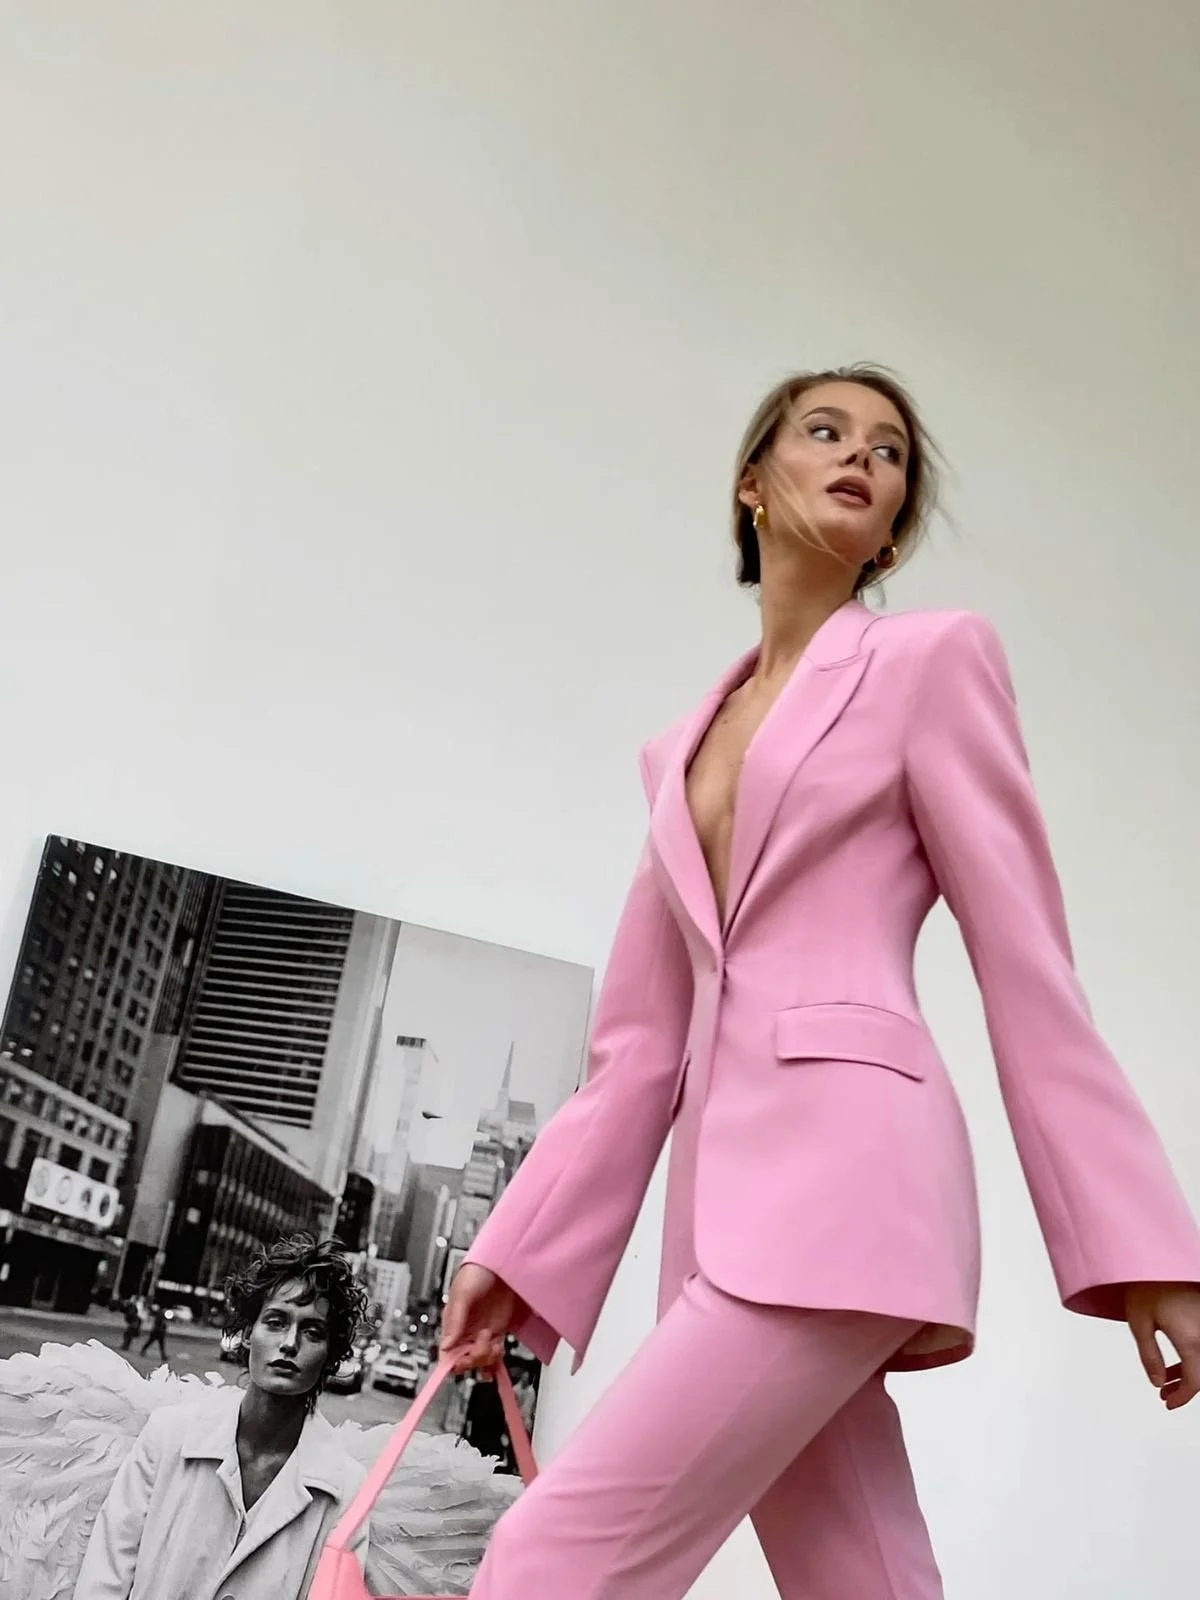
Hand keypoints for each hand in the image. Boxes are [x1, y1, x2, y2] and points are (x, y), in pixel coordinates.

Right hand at [439, 1264, 519, 1372]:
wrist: (502, 1262)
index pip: (447, 1353)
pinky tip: (499, 1357)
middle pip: (465, 1360)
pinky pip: (495, 1354)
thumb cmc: (477, 1272)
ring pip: (481, 1360)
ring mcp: (482, 1332)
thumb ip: (455, 1321)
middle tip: (483, 1344)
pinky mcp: (498, 1331)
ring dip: (488, 1358)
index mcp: (452, 1325)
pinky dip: (497, 1360)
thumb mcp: (463, 1294)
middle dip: (475, 1358)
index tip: (462, 1364)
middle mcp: (466, 1332)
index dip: (453, 1363)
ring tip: (495, 1344)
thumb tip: (445, 1346)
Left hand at [1125, 1282, 1199, 1409]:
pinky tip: (1175, 1363)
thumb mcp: (1140, 1322)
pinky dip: (1192, 1358)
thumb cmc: (1147, 1284)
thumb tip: (1157, 1382)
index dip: (1183, 1398)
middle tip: (1166, 1395)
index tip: (1168, 1403)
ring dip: (1189, 1374)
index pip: (1196, 1382)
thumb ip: (1150, 1356)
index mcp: (1191, 1339)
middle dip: (1186, 1388)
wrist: (1158, 1255)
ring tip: (1166, 1381)